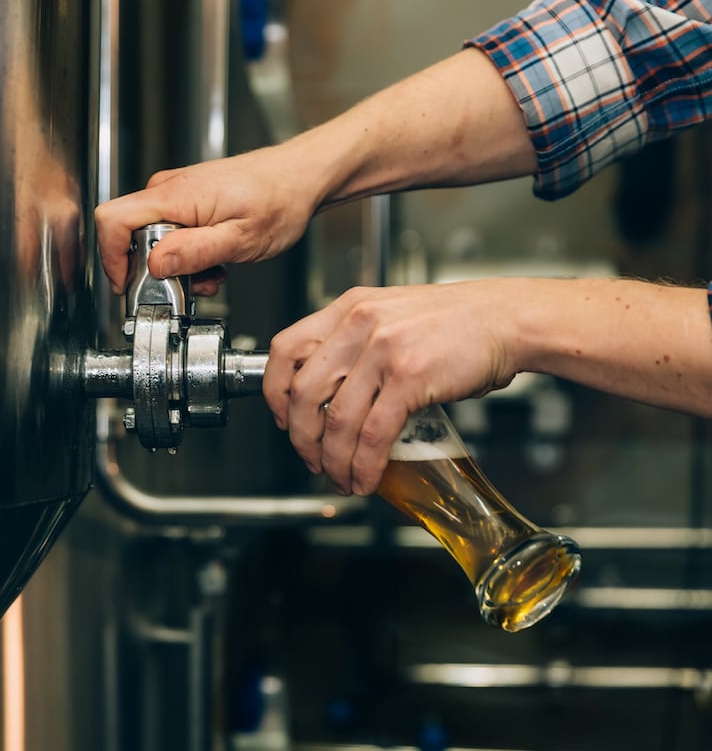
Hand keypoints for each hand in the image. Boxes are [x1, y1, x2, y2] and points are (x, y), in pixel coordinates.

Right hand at [94, 140, 324, 293]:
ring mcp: (174, 195)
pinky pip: (168, 236)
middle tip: (190, 284)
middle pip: (129, 237)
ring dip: (177, 268)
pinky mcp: (184, 203)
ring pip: (151, 242)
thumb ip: (195, 252)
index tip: (128, 286)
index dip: (112, 258)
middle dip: (156, 271)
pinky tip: (213, 261)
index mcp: (175, 196)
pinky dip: (187, 257)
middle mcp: (167, 190)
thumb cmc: (279, 199)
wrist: (300, 178)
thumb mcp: (240, 239)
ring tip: (211, 273)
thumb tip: (155, 264)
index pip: (112, 220)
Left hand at [263, 281, 518, 495]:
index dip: (275, 392)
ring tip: (341, 477)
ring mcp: (383, 350)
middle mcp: (359, 324)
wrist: (509, 318)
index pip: (285, 349)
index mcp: (348, 308)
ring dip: (333, 460)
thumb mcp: (391, 316)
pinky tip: (366, 477)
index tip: (282, 418)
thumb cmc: (457, 323)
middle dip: (302, 438)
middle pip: (303, 392)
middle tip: (312, 459)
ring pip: (336, 419)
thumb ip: (357, 344)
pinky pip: (374, 433)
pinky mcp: (410, 377)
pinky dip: (365, 464)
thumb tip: (332, 393)